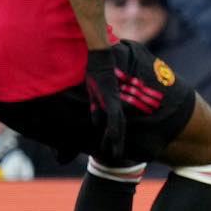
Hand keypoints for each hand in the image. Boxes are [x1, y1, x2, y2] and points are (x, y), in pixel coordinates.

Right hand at [84, 48, 125, 162]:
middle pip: (118, 126)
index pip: (114, 122)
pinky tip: (113, 137)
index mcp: (109, 102)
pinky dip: (113, 126)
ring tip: (116, 154)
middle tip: (117, 158)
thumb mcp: (92, 91)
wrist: (100, 52)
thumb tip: (93, 120)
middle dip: (117, 143)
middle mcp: (114, 102)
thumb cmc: (95, 68)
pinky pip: (113, 114)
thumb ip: (94, 106)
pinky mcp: (110, 95)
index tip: (112, 150)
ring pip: (118, 124)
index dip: (114, 137)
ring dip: (117, 140)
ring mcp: (113, 99)